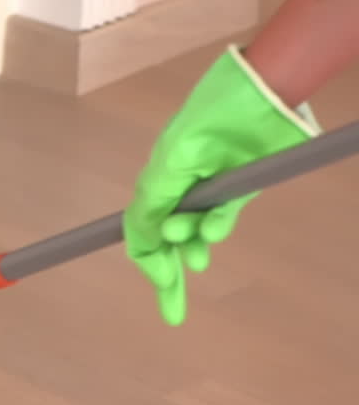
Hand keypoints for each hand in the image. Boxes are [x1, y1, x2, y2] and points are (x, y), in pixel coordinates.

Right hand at [123, 45, 319, 324]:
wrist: (265, 91)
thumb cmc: (213, 117)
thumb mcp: (173, 161)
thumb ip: (155, 202)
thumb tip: (144, 240)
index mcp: (156, 181)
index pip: (139, 230)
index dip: (146, 259)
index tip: (160, 282)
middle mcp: (179, 189)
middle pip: (165, 241)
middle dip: (167, 276)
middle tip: (174, 313)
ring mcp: (209, 190)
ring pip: (195, 233)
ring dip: (194, 248)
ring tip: (200, 258)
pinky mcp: (239, 187)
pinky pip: (225, 217)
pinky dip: (218, 228)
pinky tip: (215, 232)